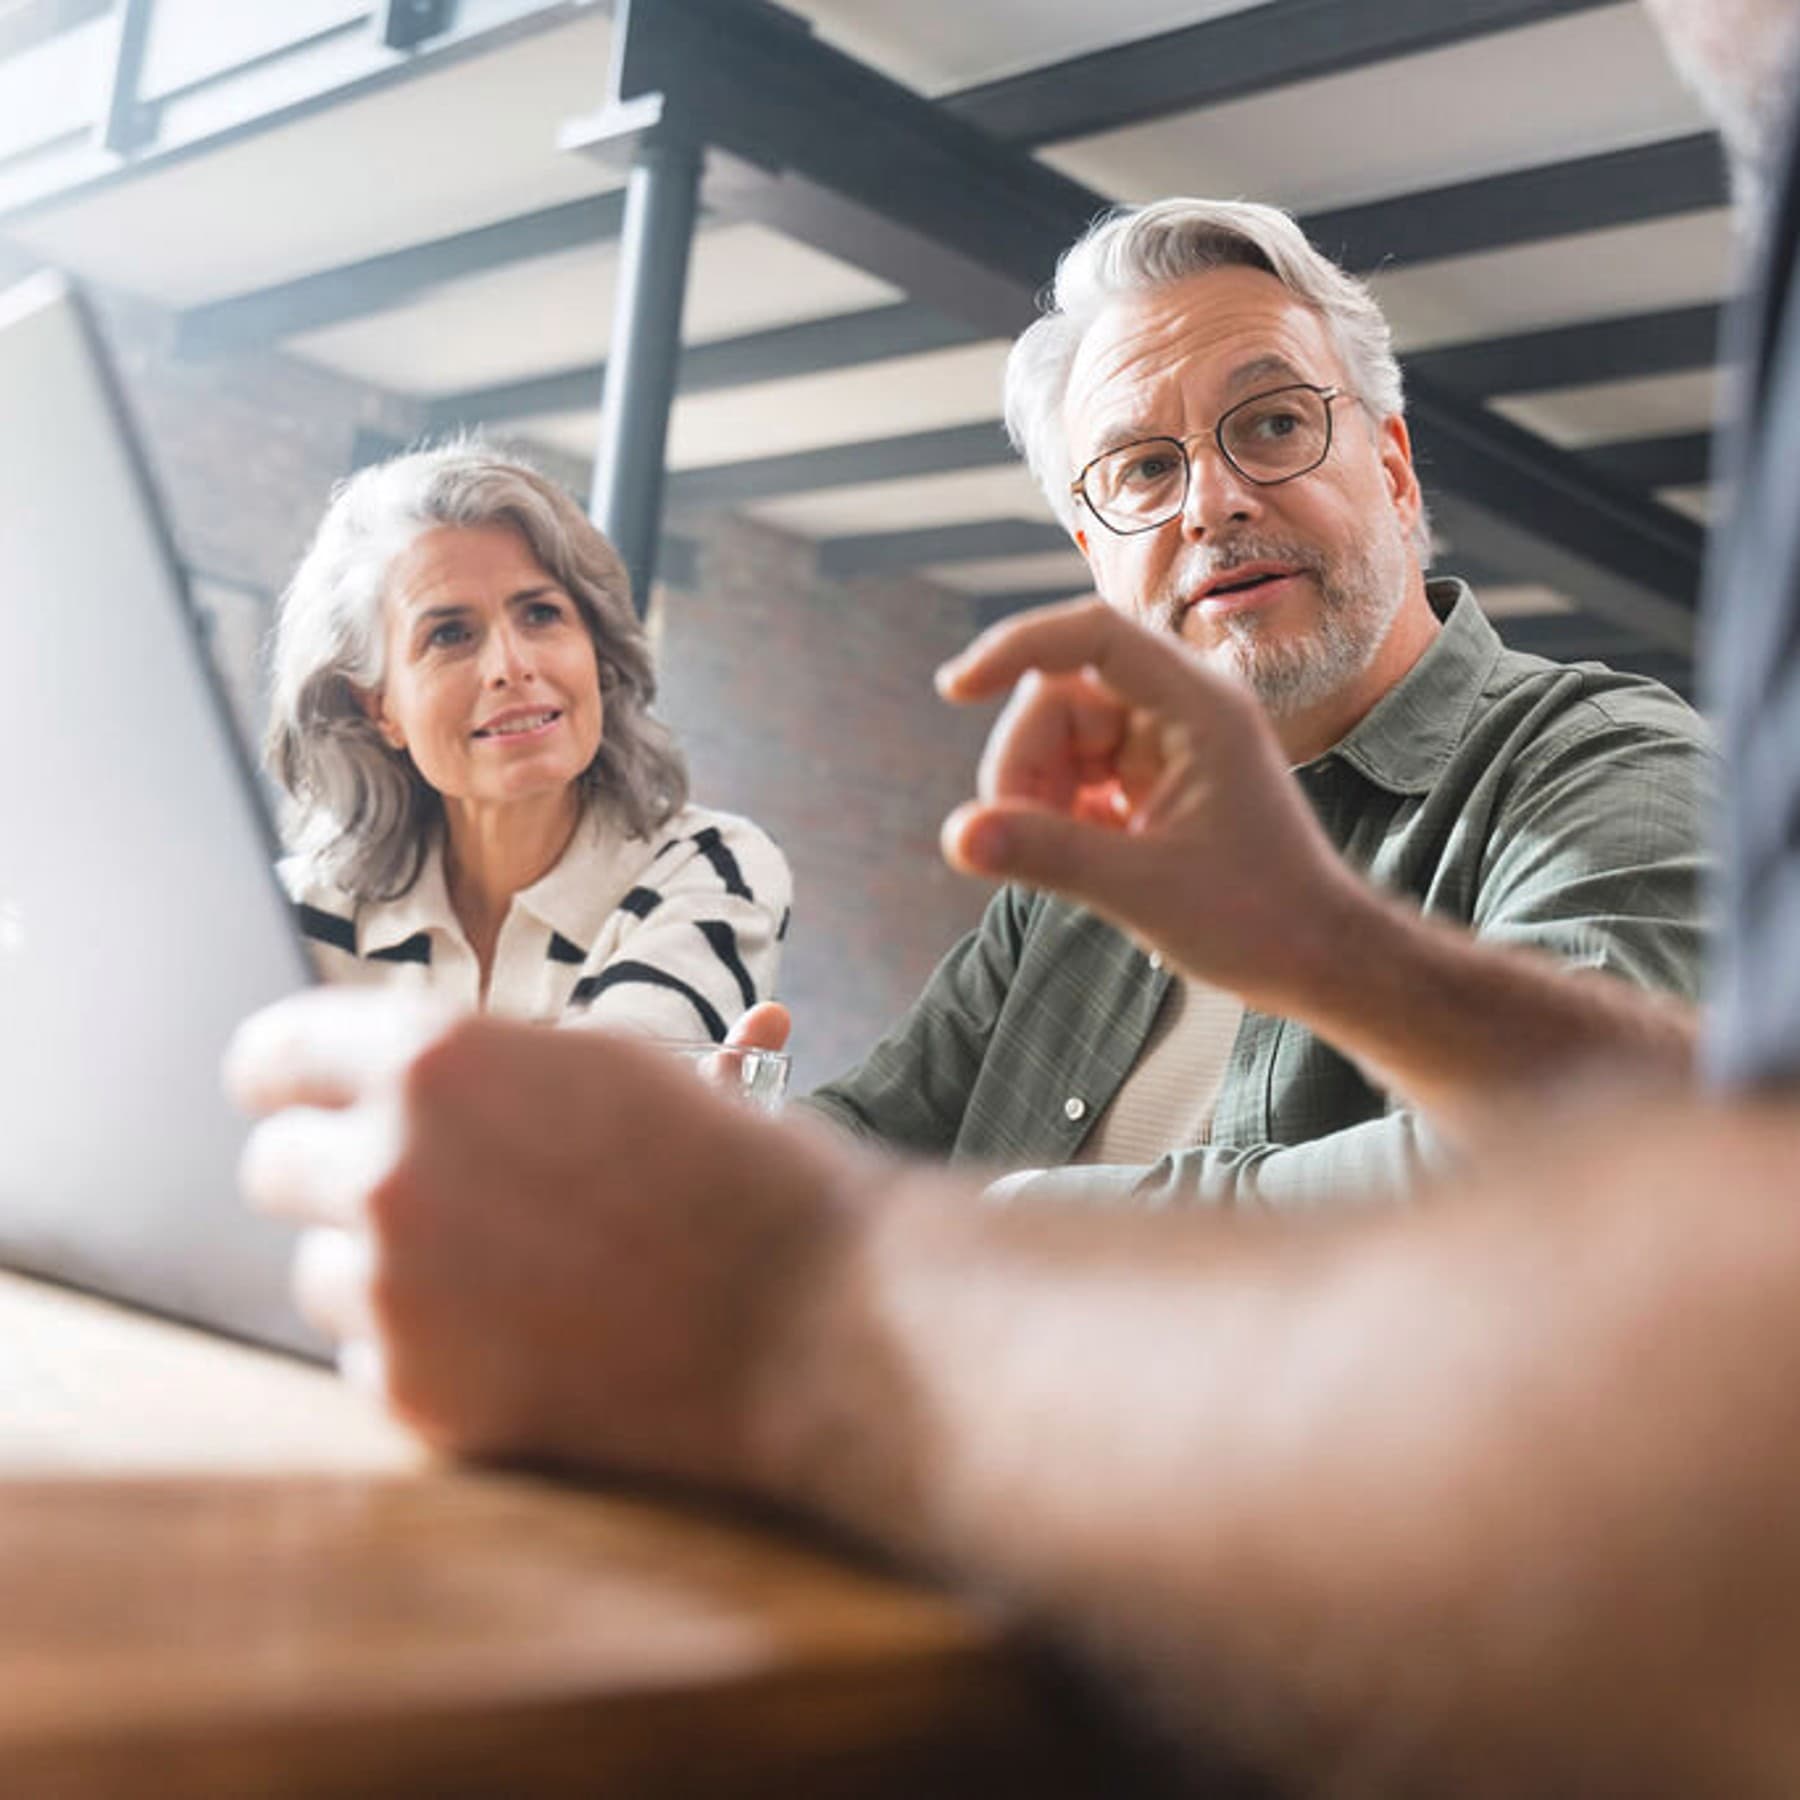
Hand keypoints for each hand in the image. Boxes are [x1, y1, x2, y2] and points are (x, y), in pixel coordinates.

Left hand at [224, 989, 860, 1484]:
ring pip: (320, 1272)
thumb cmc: (725, 1171)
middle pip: (273, 1167)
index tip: (294, 1097)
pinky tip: (525, 1335)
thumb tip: (373, 1076)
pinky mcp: (418, 1394)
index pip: (271, 1055)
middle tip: (422, 1192)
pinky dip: (427, 1351)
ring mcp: (396, 1289)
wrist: (809, 1312)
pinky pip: (368, 1360)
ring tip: (504, 1271)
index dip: (286, 1077)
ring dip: (384, 1269)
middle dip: (336, 1174)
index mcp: (436, 1057)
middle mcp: (391, 1165)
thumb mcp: (604, 1066)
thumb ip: (472, 1065)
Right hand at [936, 597, 1363, 1013]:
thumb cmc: (1258, 921)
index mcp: (1199, 707)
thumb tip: (956, 835)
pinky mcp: (1155, 779)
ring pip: (1061, 736)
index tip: (955, 689)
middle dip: (1023, 763)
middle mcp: (1183, 709)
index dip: (1014, 648)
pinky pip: (1078, 770)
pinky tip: (1082, 857)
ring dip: (1037, 792)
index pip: (1091, 635)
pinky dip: (1060, 810)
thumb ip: (1047, 855)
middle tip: (1014, 836)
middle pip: (1060, 695)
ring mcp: (1168, 743)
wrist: (1317, 960)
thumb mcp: (1143, 889)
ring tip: (1056, 856)